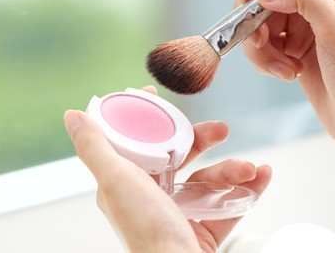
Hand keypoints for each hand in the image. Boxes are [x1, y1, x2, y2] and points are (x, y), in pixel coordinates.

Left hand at [65, 87, 271, 252]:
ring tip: (247, 169)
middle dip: (202, 140)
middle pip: (179, 158)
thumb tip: (72, 117)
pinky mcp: (206, 232)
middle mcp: (152, 200)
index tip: (160, 98)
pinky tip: (261, 177)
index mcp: (127, 187)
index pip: (137, 143)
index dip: (149, 120)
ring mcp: (180, 216)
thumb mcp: (118, 182)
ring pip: (209, 180)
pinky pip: (231, 203)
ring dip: (232, 169)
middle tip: (220, 130)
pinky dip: (249, 188)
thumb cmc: (148, 237)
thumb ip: (96, 148)